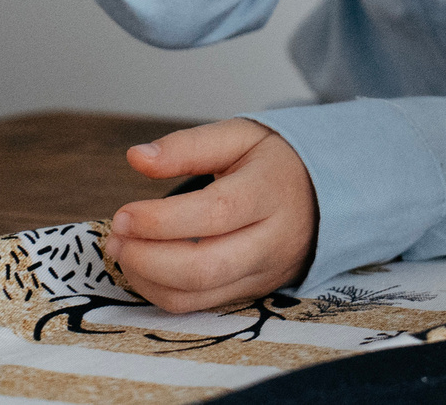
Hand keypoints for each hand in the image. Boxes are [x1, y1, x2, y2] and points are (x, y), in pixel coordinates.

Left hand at [105, 119, 318, 312]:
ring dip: (145, 279)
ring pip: (196, 295)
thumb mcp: (240, 138)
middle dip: (146, 259)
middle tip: (117, 237)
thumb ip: (188, 146)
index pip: (215, 214)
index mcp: (272, 190)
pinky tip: (146, 265)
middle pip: (205, 267)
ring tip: (124, 250)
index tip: (124, 214)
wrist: (328, 193)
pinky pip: (198, 306)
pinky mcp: (253, 292)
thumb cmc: (275, 163)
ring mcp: (265, 271)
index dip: (161, 220)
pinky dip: (160, 291)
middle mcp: (274, 238)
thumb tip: (137, 157)